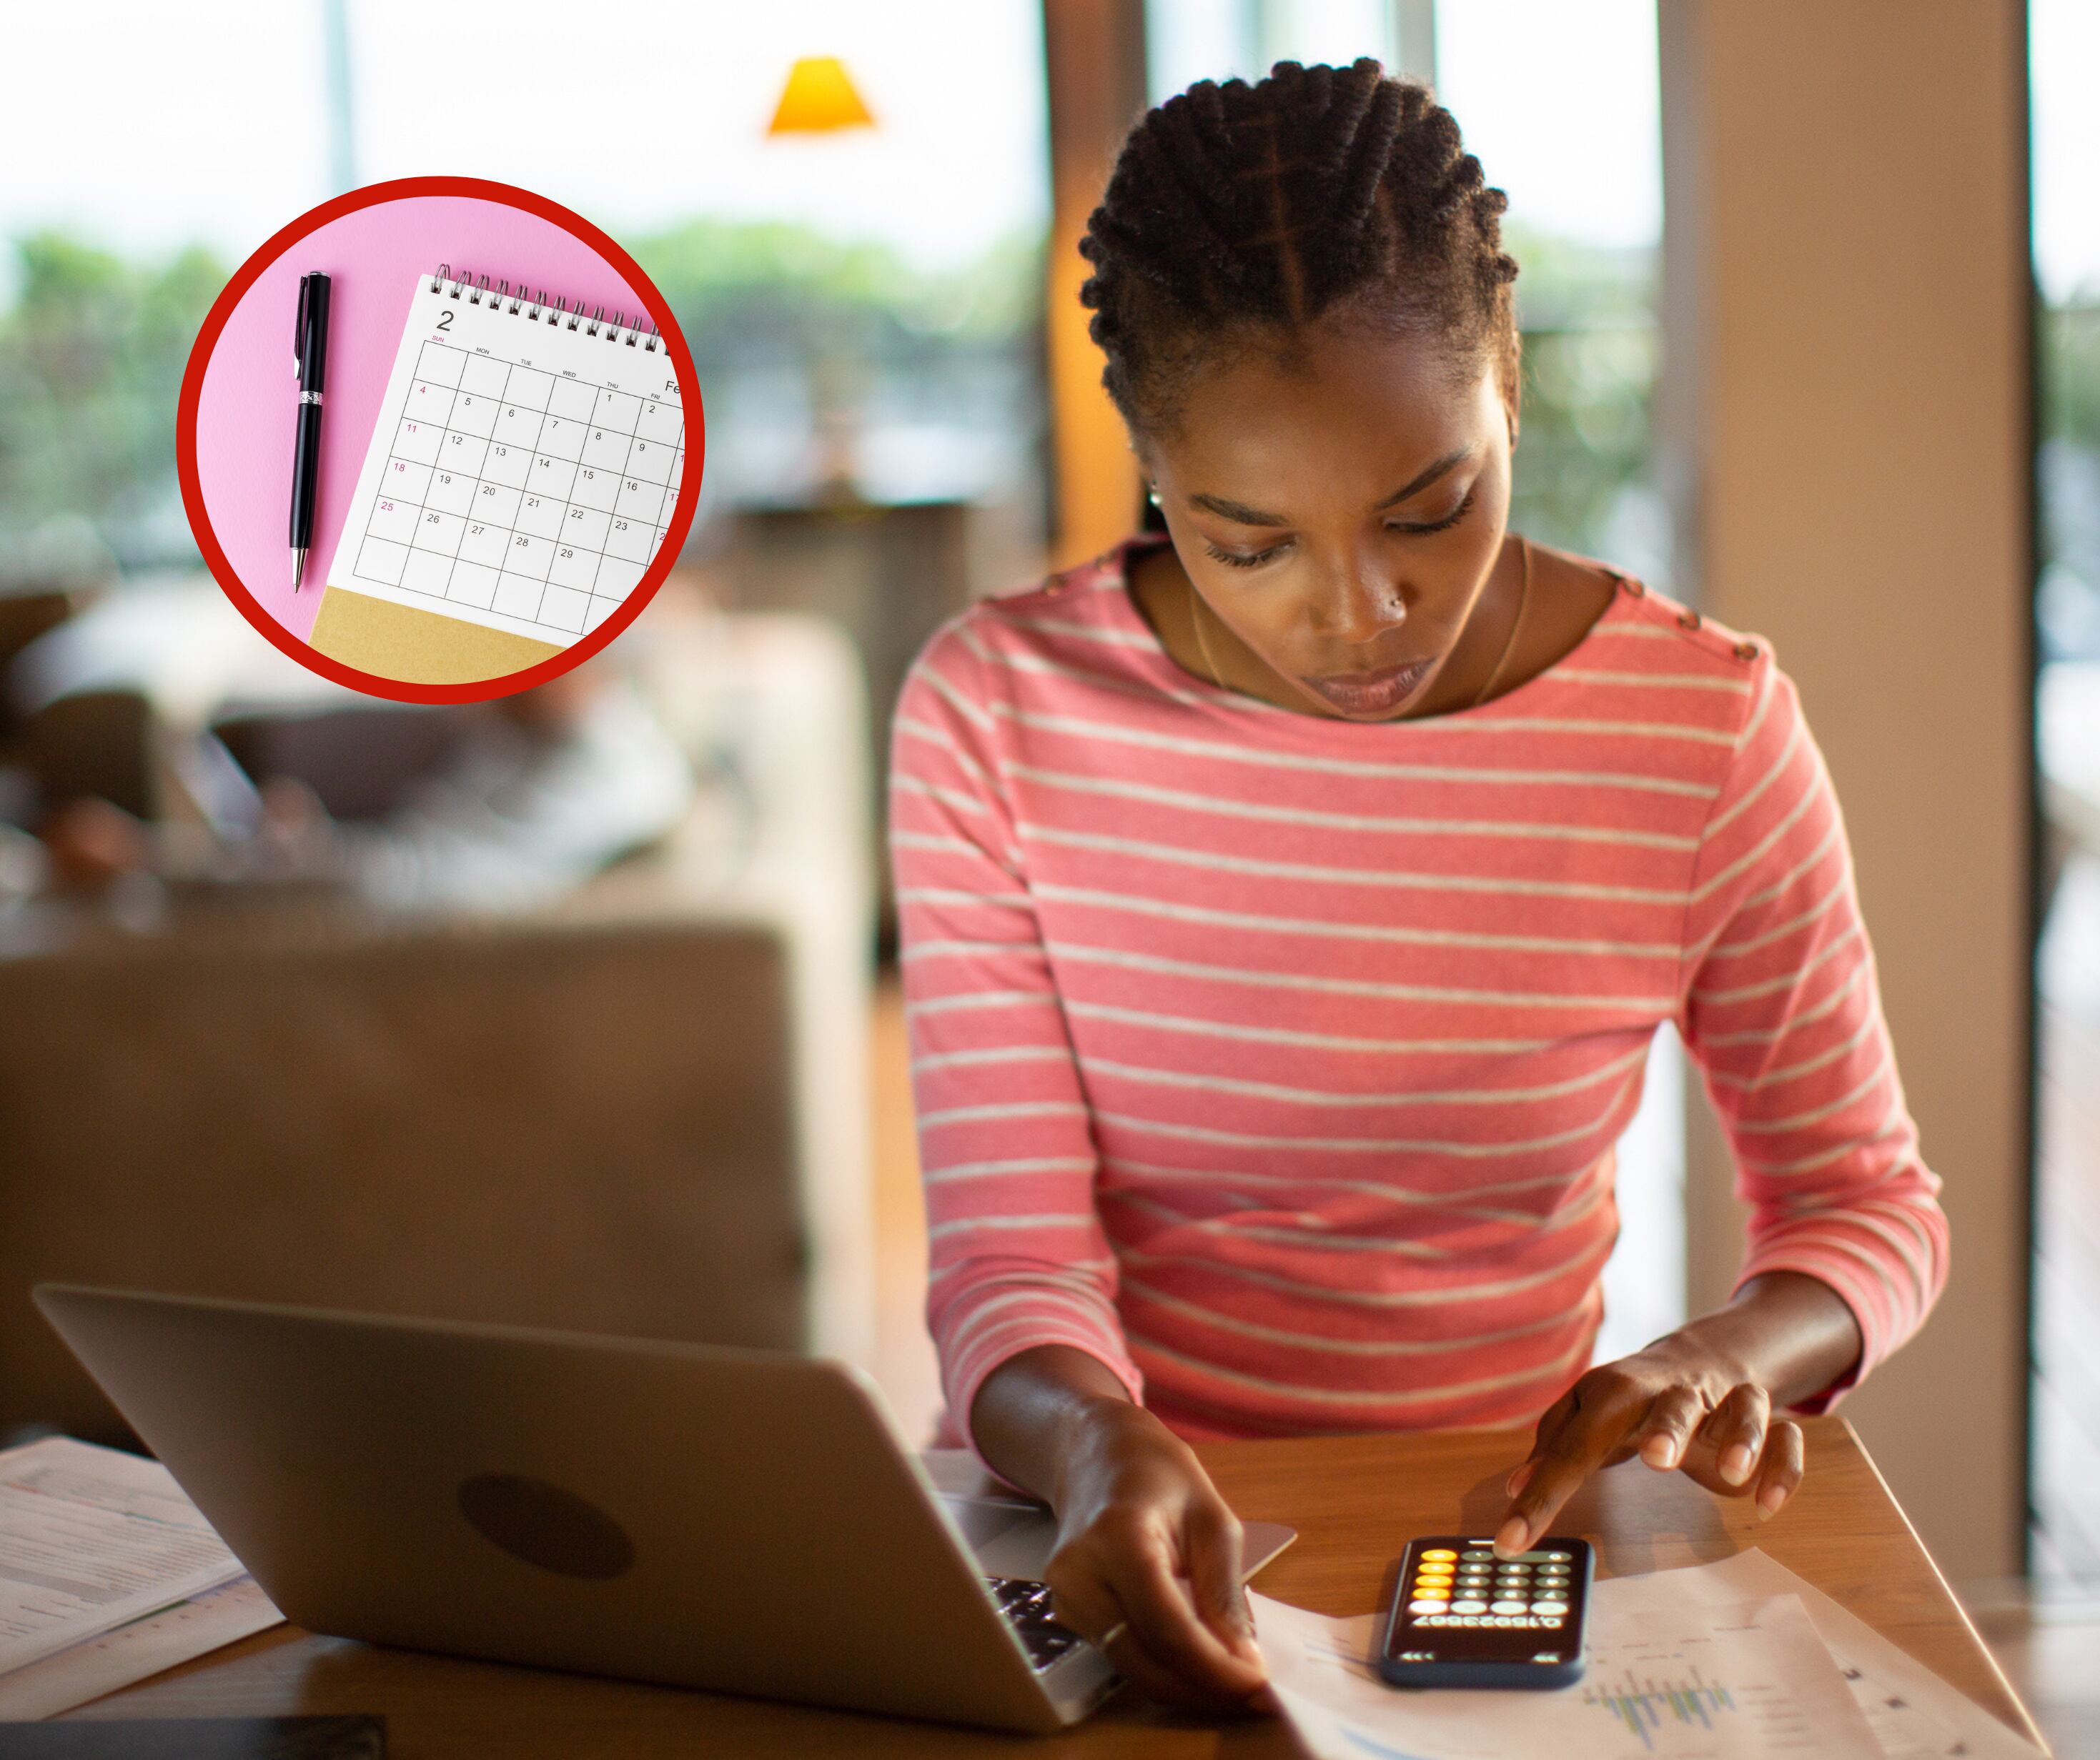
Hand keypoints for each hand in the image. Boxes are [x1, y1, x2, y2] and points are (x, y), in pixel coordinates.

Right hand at [1039, 1398, 1270, 1712]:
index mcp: (1118, 1537)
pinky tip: (1198, 1662)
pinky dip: (1163, 1668)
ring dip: (1185, 1685)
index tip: (1258, 1685)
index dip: (1214, 1667)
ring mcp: (1065, 1597)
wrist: (1094, 1455)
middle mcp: (1080, 1574)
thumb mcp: (1211, 1518)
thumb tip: (1242, 1660)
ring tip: (1233, 1680)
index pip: (1166, 1627)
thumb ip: (1224, 1591)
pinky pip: (1122, 1654)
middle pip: (1144, 1660)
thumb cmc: (1157, 1474)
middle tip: (1254, 1695)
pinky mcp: (1066, 1613)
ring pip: (1132, 1668)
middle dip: (1203, 1687)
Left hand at [1494, 1332, 1804, 1558]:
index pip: (1573, 1446)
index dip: (1540, 1494)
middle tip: (1657, 1458)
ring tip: (1732, 1472)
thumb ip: (1552, 1450)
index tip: (1511, 1541)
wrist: (1700, 1357)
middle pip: (1673, 1403)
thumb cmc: (1630, 1402)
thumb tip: (1515, 1488)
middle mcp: (1672, 1393)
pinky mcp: (1763, 1422)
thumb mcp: (1585, 1418)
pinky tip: (1765, 1502)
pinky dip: (1782, 1465)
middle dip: (1667, 1427)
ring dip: (1739, 1435)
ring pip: (1742, 1406)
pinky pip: (1786, 1437)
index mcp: (1616, 1394)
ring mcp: (1722, 1404)